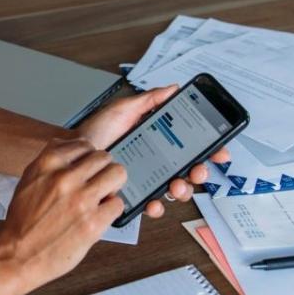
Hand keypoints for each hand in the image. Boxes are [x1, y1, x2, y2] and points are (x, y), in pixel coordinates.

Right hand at [0, 138, 126, 289]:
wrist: (16, 255)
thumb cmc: (22, 221)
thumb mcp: (29, 179)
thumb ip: (51, 162)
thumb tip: (74, 149)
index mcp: (48, 163)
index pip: (84, 145)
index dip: (88, 158)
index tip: (87, 169)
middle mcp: (65, 177)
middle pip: (104, 157)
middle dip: (102, 170)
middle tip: (97, 184)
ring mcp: (81, 200)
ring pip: (117, 174)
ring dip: (112, 186)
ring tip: (102, 197)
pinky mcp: (93, 223)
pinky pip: (117, 204)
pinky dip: (110, 210)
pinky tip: (98, 217)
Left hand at [74, 84, 229, 217]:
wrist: (73, 153)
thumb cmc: (96, 131)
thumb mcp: (123, 110)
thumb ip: (149, 100)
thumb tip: (173, 89)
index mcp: (159, 140)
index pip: (192, 146)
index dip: (210, 150)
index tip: (219, 152)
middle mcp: (157, 161)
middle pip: (190, 170)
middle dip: (200, 172)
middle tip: (198, 170)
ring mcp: (147, 180)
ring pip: (175, 189)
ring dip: (183, 189)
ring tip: (176, 185)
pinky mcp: (134, 195)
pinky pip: (151, 205)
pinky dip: (156, 206)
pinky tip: (153, 202)